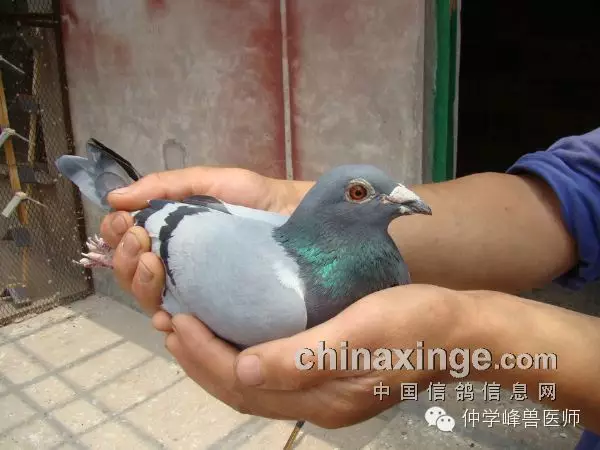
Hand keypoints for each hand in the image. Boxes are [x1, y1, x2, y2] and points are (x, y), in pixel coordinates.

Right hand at [99, 166, 312, 318]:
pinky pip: (183, 327)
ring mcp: (196, 293)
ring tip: (153, 262)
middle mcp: (178, 267)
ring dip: (140, 282)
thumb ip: (167, 186)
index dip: (117, 235)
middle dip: (126, 258)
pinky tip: (168, 311)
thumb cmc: (259, 200)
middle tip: (140, 239)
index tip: (122, 222)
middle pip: (133, 275)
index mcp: (173, 237)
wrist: (300, 220)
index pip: (130, 244)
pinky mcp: (217, 316)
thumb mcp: (213, 183)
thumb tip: (114, 197)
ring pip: (150, 299)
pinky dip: (167, 320)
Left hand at [162, 284, 468, 426]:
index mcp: (322, 396)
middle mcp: (316, 403)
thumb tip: (241, 372)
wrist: (458, 331)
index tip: (178, 320)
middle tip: (169, 323)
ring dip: (215, 359)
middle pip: (241, 390)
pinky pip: (271, 373)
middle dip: (198, 359)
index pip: (244, 385)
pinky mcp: (329, 376)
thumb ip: (302, 357)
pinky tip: (232, 333)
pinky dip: (242, 355)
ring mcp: (323, 393)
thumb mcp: (360, 333)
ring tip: (186, 328)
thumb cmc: (413, 323)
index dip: (204, 355)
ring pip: (253, 384)